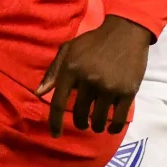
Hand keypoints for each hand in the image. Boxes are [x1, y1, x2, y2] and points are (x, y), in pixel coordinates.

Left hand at [36, 15, 151, 136]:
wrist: (125, 32)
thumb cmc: (94, 41)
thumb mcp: (69, 49)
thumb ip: (53, 71)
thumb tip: (39, 93)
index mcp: (71, 69)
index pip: (58, 102)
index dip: (55, 122)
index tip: (55, 134)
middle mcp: (88, 80)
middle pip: (79, 113)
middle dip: (79, 122)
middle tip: (82, 122)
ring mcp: (109, 87)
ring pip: (98, 119)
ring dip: (95, 126)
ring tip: (96, 124)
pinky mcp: (127, 92)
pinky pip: (118, 119)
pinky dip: (113, 127)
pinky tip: (110, 127)